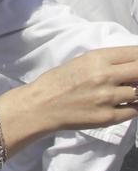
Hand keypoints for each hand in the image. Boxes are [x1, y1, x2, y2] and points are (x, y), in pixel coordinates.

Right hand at [10, 46, 137, 132]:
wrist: (41, 105)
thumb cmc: (58, 81)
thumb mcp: (82, 62)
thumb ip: (108, 62)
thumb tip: (133, 64)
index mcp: (97, 58)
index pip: (135, 53)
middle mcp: (105, 76)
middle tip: (134, 78)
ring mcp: (108, 97)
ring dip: (135, 92)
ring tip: (122, 91)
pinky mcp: (109, 116)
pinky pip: (134, 111)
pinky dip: (132, 106)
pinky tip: (122, 104)